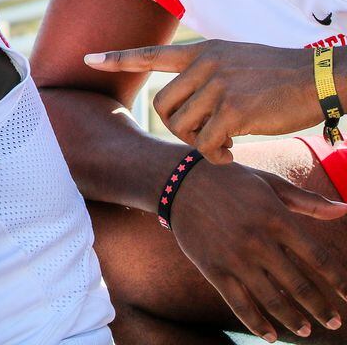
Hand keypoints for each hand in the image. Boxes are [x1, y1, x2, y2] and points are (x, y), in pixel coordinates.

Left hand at [85, 40, 322, 161]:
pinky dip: (216, 156)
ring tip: (223, 144)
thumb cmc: (282, 76)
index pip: (152, 54)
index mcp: (204, 51)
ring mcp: (218, 85)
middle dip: (177, 129)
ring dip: (200, 144)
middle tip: (203, 138)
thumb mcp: (238, 61)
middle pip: (162, 106)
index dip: (118, 58)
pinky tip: (231, 154)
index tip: (88, 59)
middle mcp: (205, 64)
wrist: (321, 78)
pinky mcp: (233, 109)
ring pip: (183, 127)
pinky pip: (207, 143)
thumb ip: (208, 74)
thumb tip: (185, 102)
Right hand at [171, 158, 346, 341]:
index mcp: (276, 218)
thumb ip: (306, 201)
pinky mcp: (213, 269)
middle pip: (299, 285)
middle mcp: (259, 241)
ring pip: (272, 300)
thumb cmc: (229, 180)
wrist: (178, 180)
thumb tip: (345, 209)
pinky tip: (270, 335)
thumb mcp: (268, 183)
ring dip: (293, 319)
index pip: (317, 258)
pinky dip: (257, 323)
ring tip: (306, 330)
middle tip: (334, 321)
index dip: (337, 280)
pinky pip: (239, 304)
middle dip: (320, 307)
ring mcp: (235, 258)